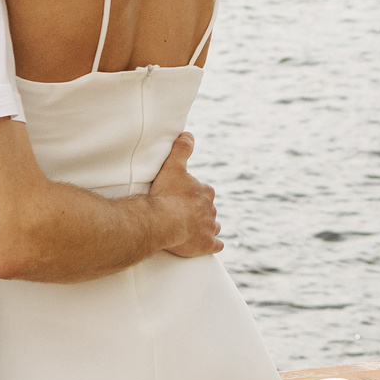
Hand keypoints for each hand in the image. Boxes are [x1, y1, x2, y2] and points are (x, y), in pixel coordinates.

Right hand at [148, 133, 223, 256]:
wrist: (163, 221)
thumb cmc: (166, 194)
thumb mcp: (173, 166)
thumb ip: (181, 149)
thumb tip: (189, 134)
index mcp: (206, 192)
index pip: (203, 191)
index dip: (193, 194)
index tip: (182, 197)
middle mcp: (211, 209)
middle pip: (208, 209)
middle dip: (199, 210)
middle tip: (184, 213)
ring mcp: (210, 228)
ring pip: (214, 226)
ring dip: (207, 226)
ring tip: (195, 228)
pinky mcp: (207, 245)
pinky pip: (216, 245)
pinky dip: (213, 244)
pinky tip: (209, 245)